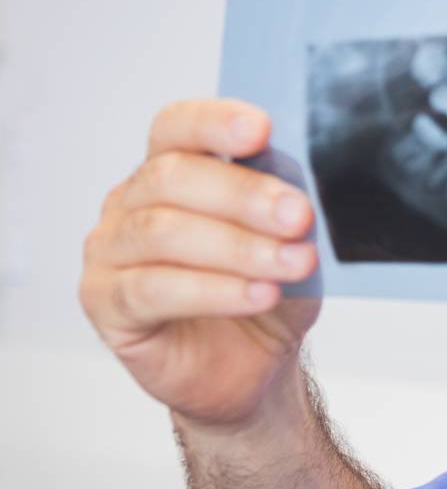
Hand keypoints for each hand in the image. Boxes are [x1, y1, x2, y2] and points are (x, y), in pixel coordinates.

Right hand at [78, 99, 321, 426]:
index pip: (177, 127)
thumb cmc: (265, 292)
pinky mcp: (106, 303)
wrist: (255, 364)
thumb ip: (283, 204)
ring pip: (162, 233)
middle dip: (244, 195)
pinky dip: (215, 290)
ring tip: (293, 264)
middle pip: (172, 177)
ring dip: (238, 248)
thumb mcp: (290, 242)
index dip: (214, 123)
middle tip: (298, 216)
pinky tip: (259, 294)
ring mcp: (110, 252)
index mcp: (171, 170)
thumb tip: (291, 179)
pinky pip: (153, 288)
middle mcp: (131, 203)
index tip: (260, 130)